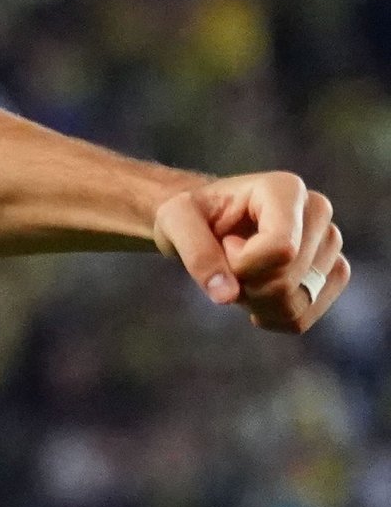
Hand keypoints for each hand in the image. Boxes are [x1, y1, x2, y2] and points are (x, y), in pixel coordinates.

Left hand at [153, 171, 348, 332]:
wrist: (206, 222)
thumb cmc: (192, 215)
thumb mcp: (174, 221)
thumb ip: (196, 253)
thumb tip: (227, 295)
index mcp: (286, 189)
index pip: (282, 249)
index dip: (243, 264)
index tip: (224, 244)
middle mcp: (317, 212)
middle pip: (288, 281)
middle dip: (245, 286)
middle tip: (227, 261)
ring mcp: (330, 244)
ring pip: (298, 303)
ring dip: (256, 303)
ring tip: (241, 275)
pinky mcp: (331, 272)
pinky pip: (304, 316)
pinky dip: (271, 317)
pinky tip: (255, 296)